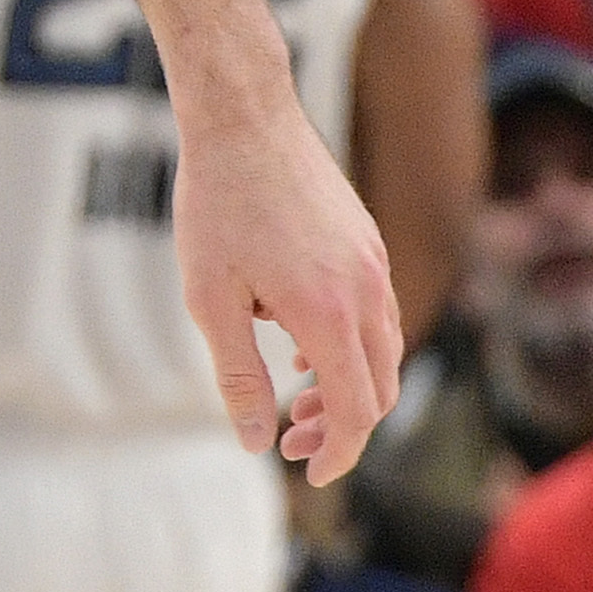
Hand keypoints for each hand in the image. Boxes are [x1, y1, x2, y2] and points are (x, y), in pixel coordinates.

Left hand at [173, 97, 404, 481]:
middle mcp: (366, 290)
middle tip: (292, 441)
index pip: (357, 412)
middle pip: (380, 388)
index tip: (309, 476)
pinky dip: (348, 343)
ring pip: (382, 349)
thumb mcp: (210, 300)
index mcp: (329, 313)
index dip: (339, 455)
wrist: (243, 115)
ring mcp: (372, 262)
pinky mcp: (366, 240)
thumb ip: (238, 376)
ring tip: (294, 395)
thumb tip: (254, 442)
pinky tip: (297, 340)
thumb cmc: (215, 204)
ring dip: (347, 384)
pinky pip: (373, 311)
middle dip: (343, 426)